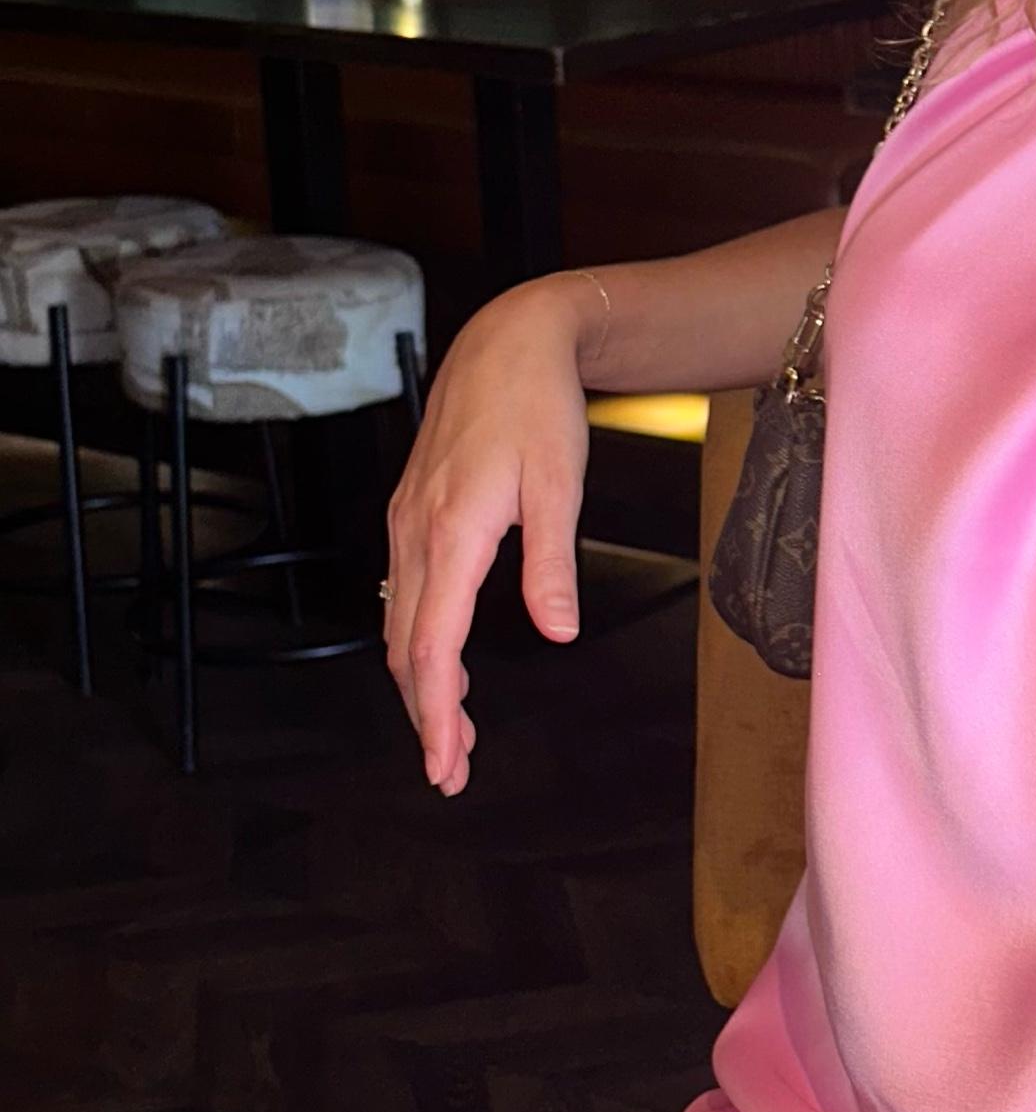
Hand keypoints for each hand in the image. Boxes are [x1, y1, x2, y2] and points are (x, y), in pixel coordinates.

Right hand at [383, 273, 593, 793]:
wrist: (510, 340)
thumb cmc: (538, 406)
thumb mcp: (560, 484)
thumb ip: (552, 563)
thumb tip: (557, 632)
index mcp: (451, 533)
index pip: (432, 650)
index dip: (436, 716)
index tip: (447, 764)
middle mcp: (415, 533)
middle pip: (405, 650)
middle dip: (426, 717)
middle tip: (452, 771)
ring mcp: (407, 521)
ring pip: (399, 624)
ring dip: (420, 683)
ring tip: (452, 730)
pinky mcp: (414, 510)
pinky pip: (405, 592)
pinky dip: (418, 640)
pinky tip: (443, 659)